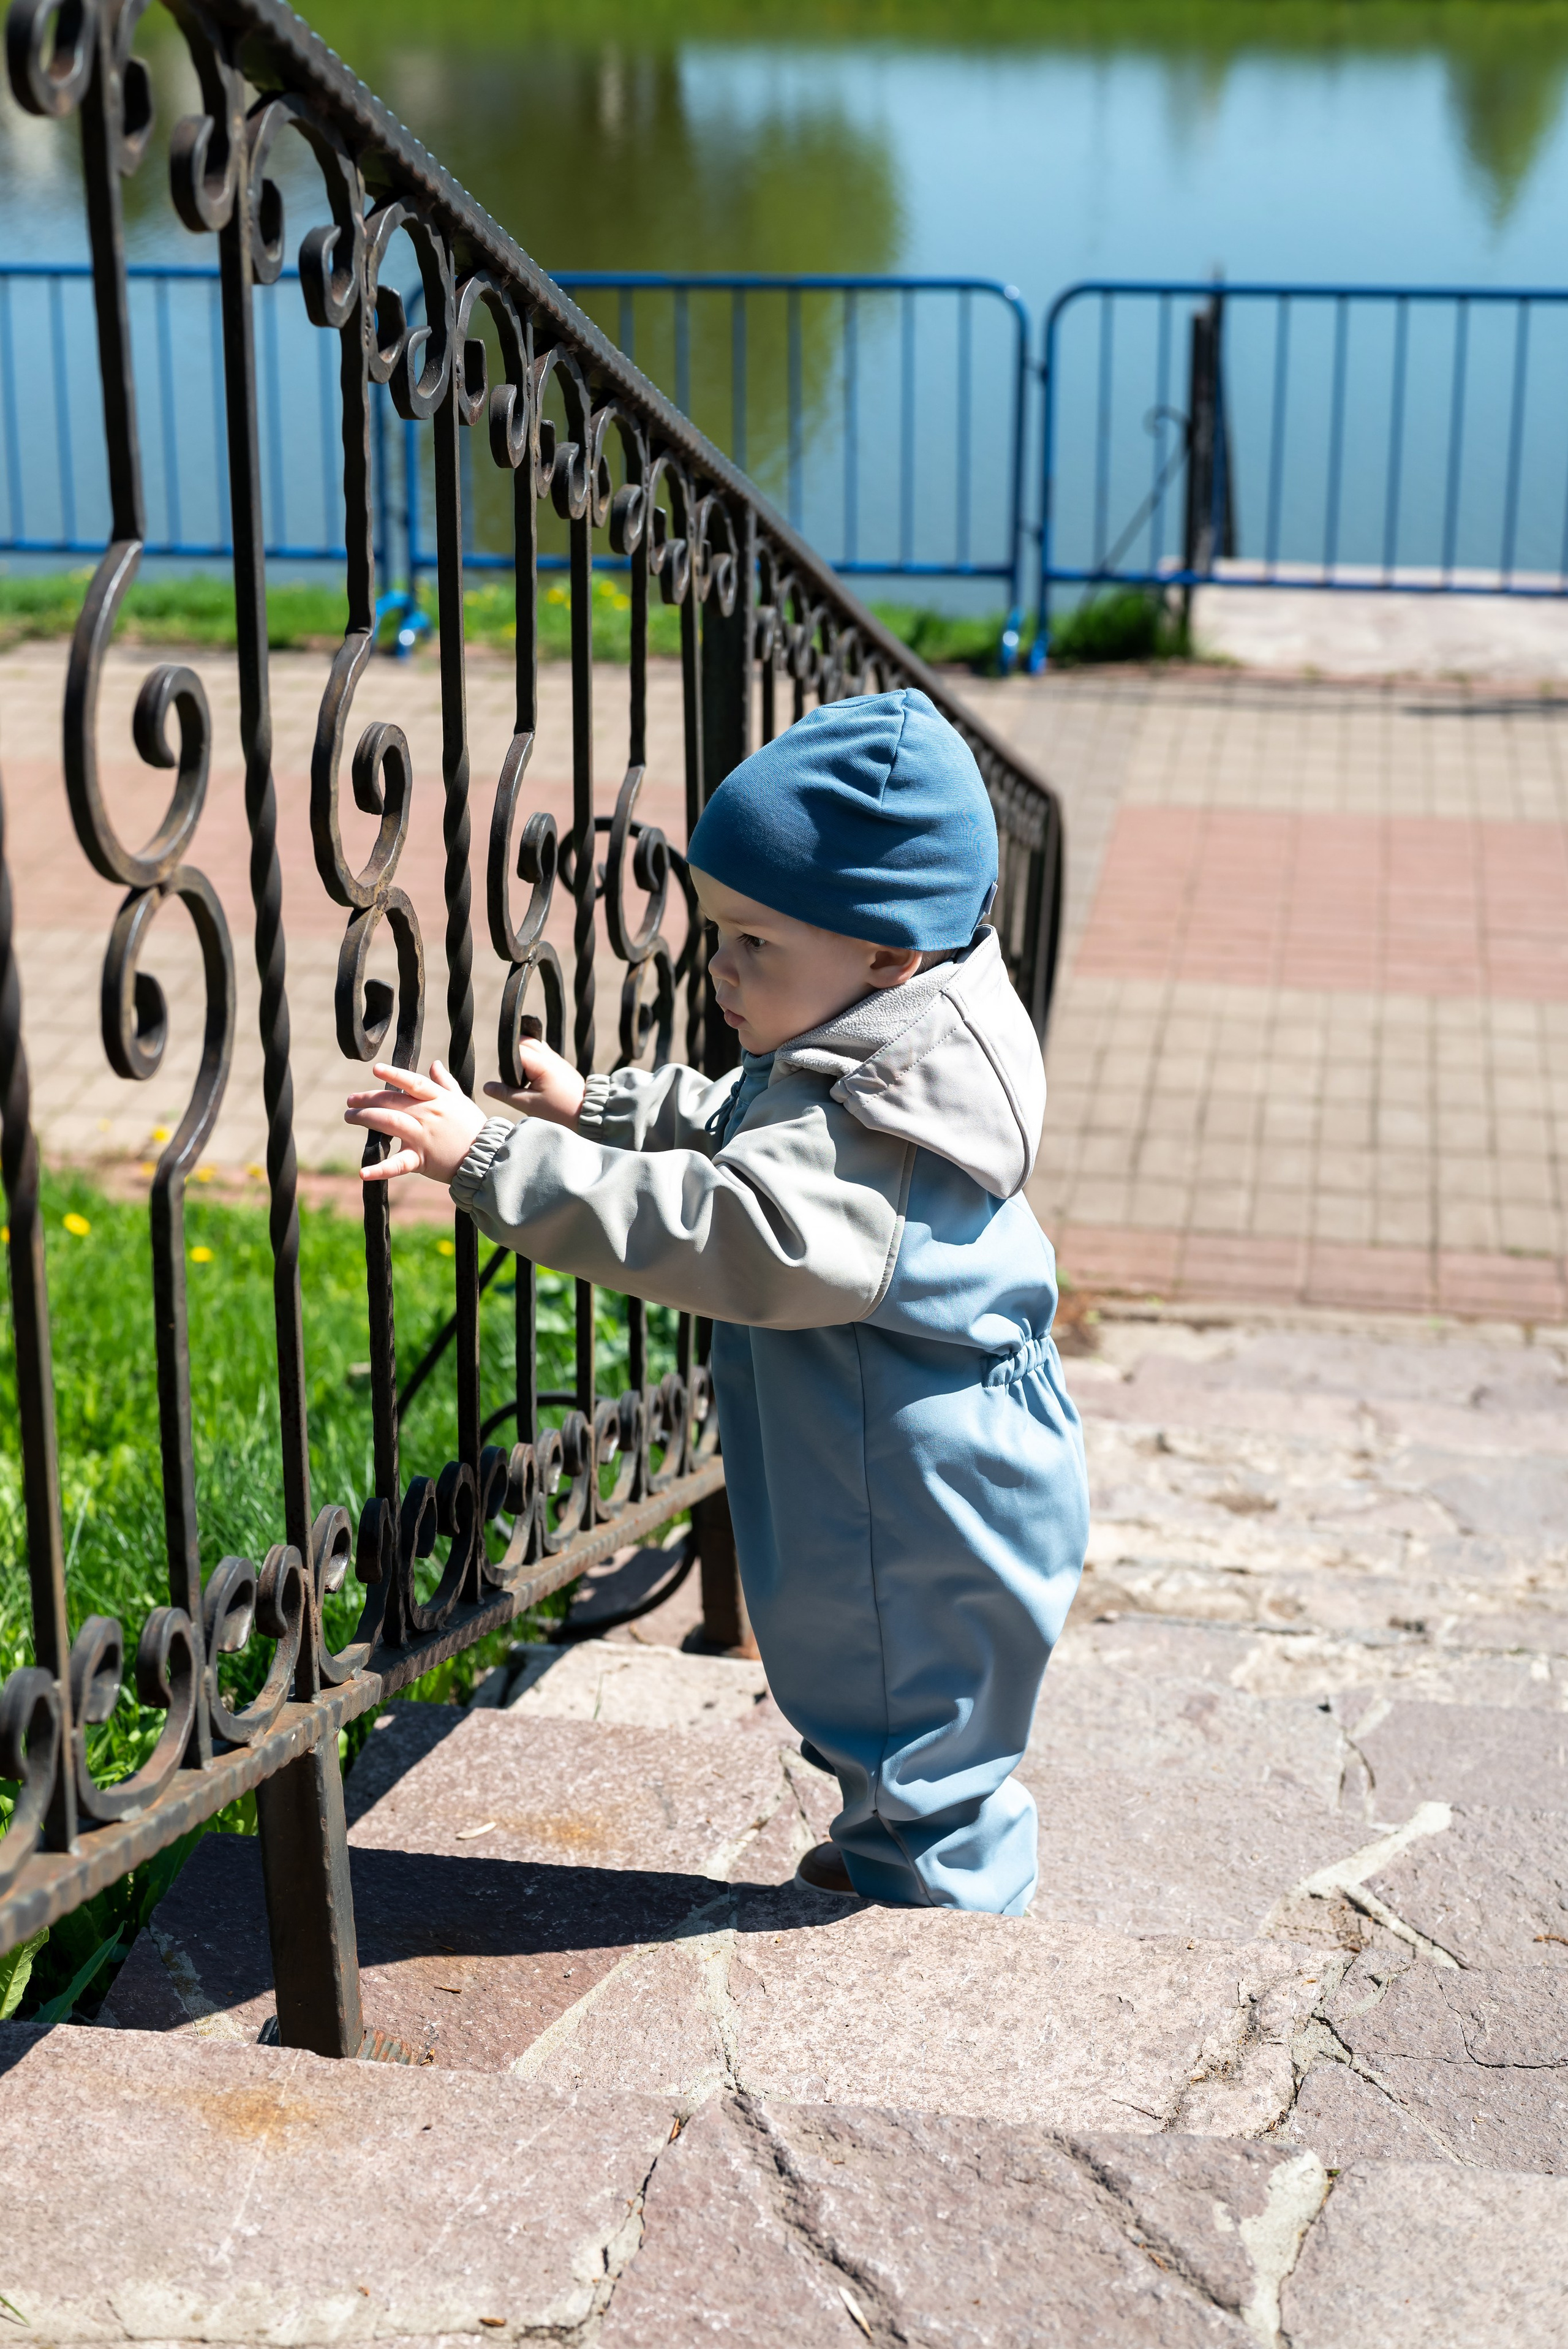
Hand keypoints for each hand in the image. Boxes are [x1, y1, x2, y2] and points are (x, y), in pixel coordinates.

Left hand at [344, 1059, 488, 1183]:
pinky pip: (398, 1164)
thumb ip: (446, 1082)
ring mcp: (423, 1136)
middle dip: (368, 1099)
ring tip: (349, 1116)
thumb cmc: (475, 1128)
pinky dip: (379, 1169)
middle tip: (350, 1101)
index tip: (376, 1069)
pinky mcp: (421, 1159)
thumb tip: (434, 1064)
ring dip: (365, 1117)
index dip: (394, 1074)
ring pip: (389, 1121)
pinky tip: (362, 1172)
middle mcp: (428, 1114)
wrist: (488, 1157)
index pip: (413, 1082)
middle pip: (392, 1101)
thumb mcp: (462, 1101)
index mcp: (438, 1099)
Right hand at [482, 1035, 585, 1129]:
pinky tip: (534, 1078)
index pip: (517, 1050)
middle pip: (526, 1041)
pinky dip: (535, 1062)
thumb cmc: (559, 1111)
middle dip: (515, 1054)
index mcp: (542, 1063)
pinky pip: (544, 1055)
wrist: (588, 1115)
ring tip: (524, 1079)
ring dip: (525, 1057)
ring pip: (535, 1046)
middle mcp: (551, 1057)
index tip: (510, 1081)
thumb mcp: (529, 1104)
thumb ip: (506, 1093)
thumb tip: (486, 1087)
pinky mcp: (561, 1066)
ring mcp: (557, 1060)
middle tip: (515, 1077)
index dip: (507, 1063)